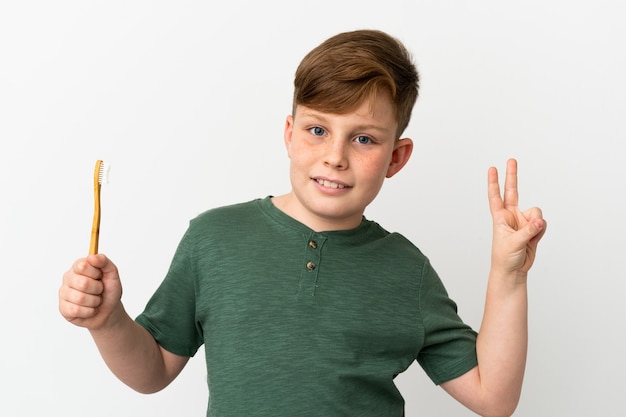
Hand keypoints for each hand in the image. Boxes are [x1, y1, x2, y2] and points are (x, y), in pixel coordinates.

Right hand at [58, 254, 122, 329]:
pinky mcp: (63, 308)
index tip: (100, 276)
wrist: (109, 311)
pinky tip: (89, 309)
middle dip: (97, 289)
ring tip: (95, 300)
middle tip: (99, 290)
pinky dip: (89, 311)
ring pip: (80, 298)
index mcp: (78, 266)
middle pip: (83, 283)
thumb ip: (104, 261)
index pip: (82, 266)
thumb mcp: (112, 273)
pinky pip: (76, 310)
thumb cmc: (109, 290)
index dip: (96, 273)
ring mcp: (64, 293)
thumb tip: (92, 256)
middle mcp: (68, 278)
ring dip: (94, 301)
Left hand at [488, 159, 545, 275]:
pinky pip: (542, 224)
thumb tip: (540, 220)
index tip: (492, 168)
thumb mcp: (513, 243)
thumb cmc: (504, 257)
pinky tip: (534, 240)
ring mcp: (523, 221)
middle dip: (512, 176)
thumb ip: (528, 230)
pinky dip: (541, 231)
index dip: (493, 182)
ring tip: (529, 237)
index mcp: (500, 217)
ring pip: (536, 212)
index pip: (495, 196)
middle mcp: (511, 216)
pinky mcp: (533, 228)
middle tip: (511, 160)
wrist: (513, 271)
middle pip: (513, 191)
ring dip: (536, 224)